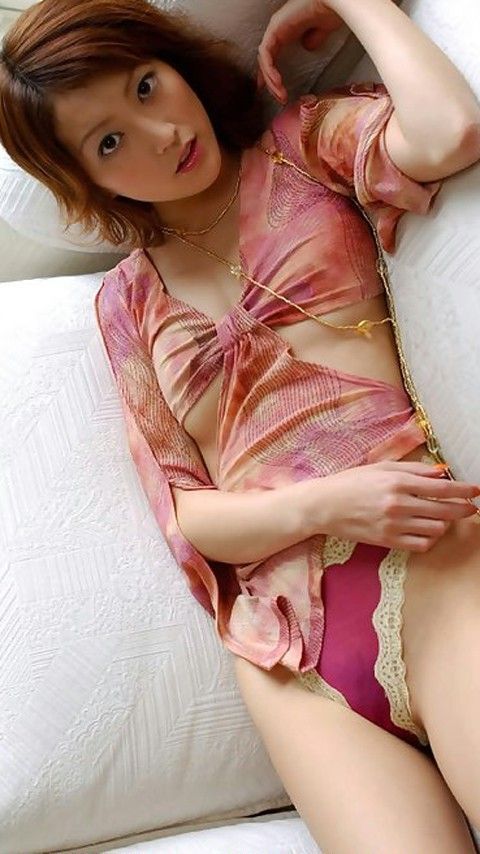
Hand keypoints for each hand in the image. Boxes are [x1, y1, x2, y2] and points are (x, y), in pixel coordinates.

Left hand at [257, 0, 343, 102]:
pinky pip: (266, 53)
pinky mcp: (275, 29)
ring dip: (270, 80)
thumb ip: (313, 40)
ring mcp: (275, 28)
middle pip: (266, 60)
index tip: (276, 90)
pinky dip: (269, 70)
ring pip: (264, 59)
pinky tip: (277, 82)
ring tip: (280, 94)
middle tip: (280, 98)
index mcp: (287, 30)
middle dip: (271, 83)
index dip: (271, 74)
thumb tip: (308, 47)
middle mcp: (278, 29)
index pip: (272, 56)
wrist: (333, 3)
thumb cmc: (330, 11)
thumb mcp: (321, 32)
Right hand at [313, 460, 479, 551]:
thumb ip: (413, 469)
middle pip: (445, 510)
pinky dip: (430, 539)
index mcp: (397, 482)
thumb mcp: (381, 468)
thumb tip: (441, 471)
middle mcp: (398, 504)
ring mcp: (394, 525)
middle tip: (470, 508)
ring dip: (445, 524)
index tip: (476, 491)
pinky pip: (421, 545)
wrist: (324, 506)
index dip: (464, 490)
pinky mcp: (388, 541)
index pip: (442, 487)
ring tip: (442, 517)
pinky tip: (427, 531)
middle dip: (463, 509)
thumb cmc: (350, 483)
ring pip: (436, 529)